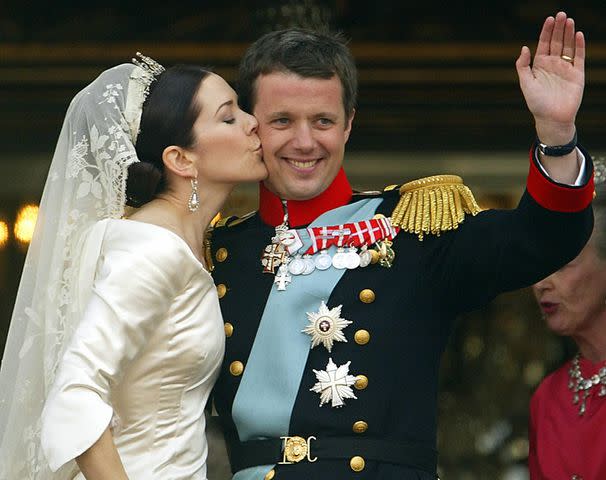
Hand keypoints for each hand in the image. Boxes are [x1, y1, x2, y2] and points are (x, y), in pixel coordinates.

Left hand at [516, 11, 584, 144]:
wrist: (552, 118)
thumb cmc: (537, 103)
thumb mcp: (526, 84)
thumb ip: (523, 66)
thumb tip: (524, 48)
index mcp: (540, 66)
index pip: (544, 44)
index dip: (546, 32)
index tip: (549, 19)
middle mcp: (553, 64)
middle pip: (557, 42)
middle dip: (559, 28)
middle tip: (561, 14)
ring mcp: (566, 68)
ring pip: (568, 46)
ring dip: (569, 33)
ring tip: (569, 20)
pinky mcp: (577, 74)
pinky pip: (579, 57)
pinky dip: (579, 46)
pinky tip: (578, 34)